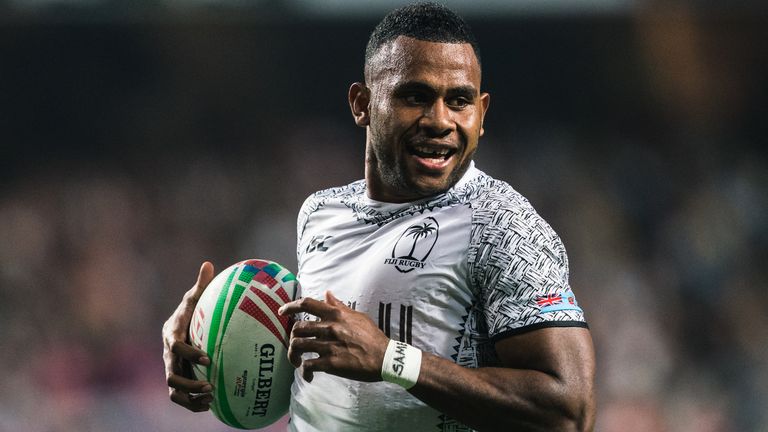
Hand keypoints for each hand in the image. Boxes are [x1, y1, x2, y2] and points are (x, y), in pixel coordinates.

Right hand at [162, 261, 214, 411]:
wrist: (178, 327)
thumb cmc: (190, 310)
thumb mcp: (194, 297)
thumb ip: (201, 285)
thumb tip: (208, 264)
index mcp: (171, 334)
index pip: (176, 346)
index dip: (190, 353)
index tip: (208, 357)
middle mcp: (168, 354)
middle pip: (171, 375)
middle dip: (189, 383)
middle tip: (210, 384)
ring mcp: (171, 368)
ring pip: (173, 390)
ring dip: (190, 397)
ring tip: (211, 399)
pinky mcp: (177, 378)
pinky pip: (180, 396)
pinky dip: (192, 403)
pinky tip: (211, 405)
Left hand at [278, 291, 389, 382]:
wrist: (384, 357)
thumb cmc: (372, 336)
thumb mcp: (357, 316)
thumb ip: (340, 306)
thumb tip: (327, 294)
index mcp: (335, 315)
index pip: (307, 304)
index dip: (290, 306)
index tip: (282, 312)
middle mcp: (329, 328)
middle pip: (297, 328)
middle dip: (291, 337)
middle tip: (295, 344)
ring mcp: (328, 346)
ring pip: (298, 346)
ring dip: (293, 355)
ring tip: (297, 361)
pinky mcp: (330, 363)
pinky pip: (308, 366)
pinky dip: (303, 371)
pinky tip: (308, 375)